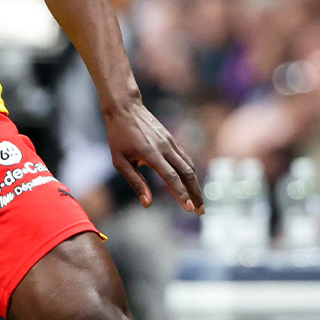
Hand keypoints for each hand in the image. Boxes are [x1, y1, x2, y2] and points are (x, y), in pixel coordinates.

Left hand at [102, 97, 203, 212]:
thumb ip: (135, 182)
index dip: (181, 193)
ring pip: (189, 165)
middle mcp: (165, 147)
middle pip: (187, 173)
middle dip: (195, 194)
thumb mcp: (120, 161)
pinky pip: (185, 158)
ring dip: (195, 185)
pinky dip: (190, 172)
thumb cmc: (118, 136)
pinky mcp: (172, 139)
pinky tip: (191, 183)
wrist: (125, 108)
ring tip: (198, 201)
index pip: (171, 177)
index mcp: (150, 154)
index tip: (188, 208)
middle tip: (200, 211)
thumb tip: (148, 203)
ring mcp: (171, 142)